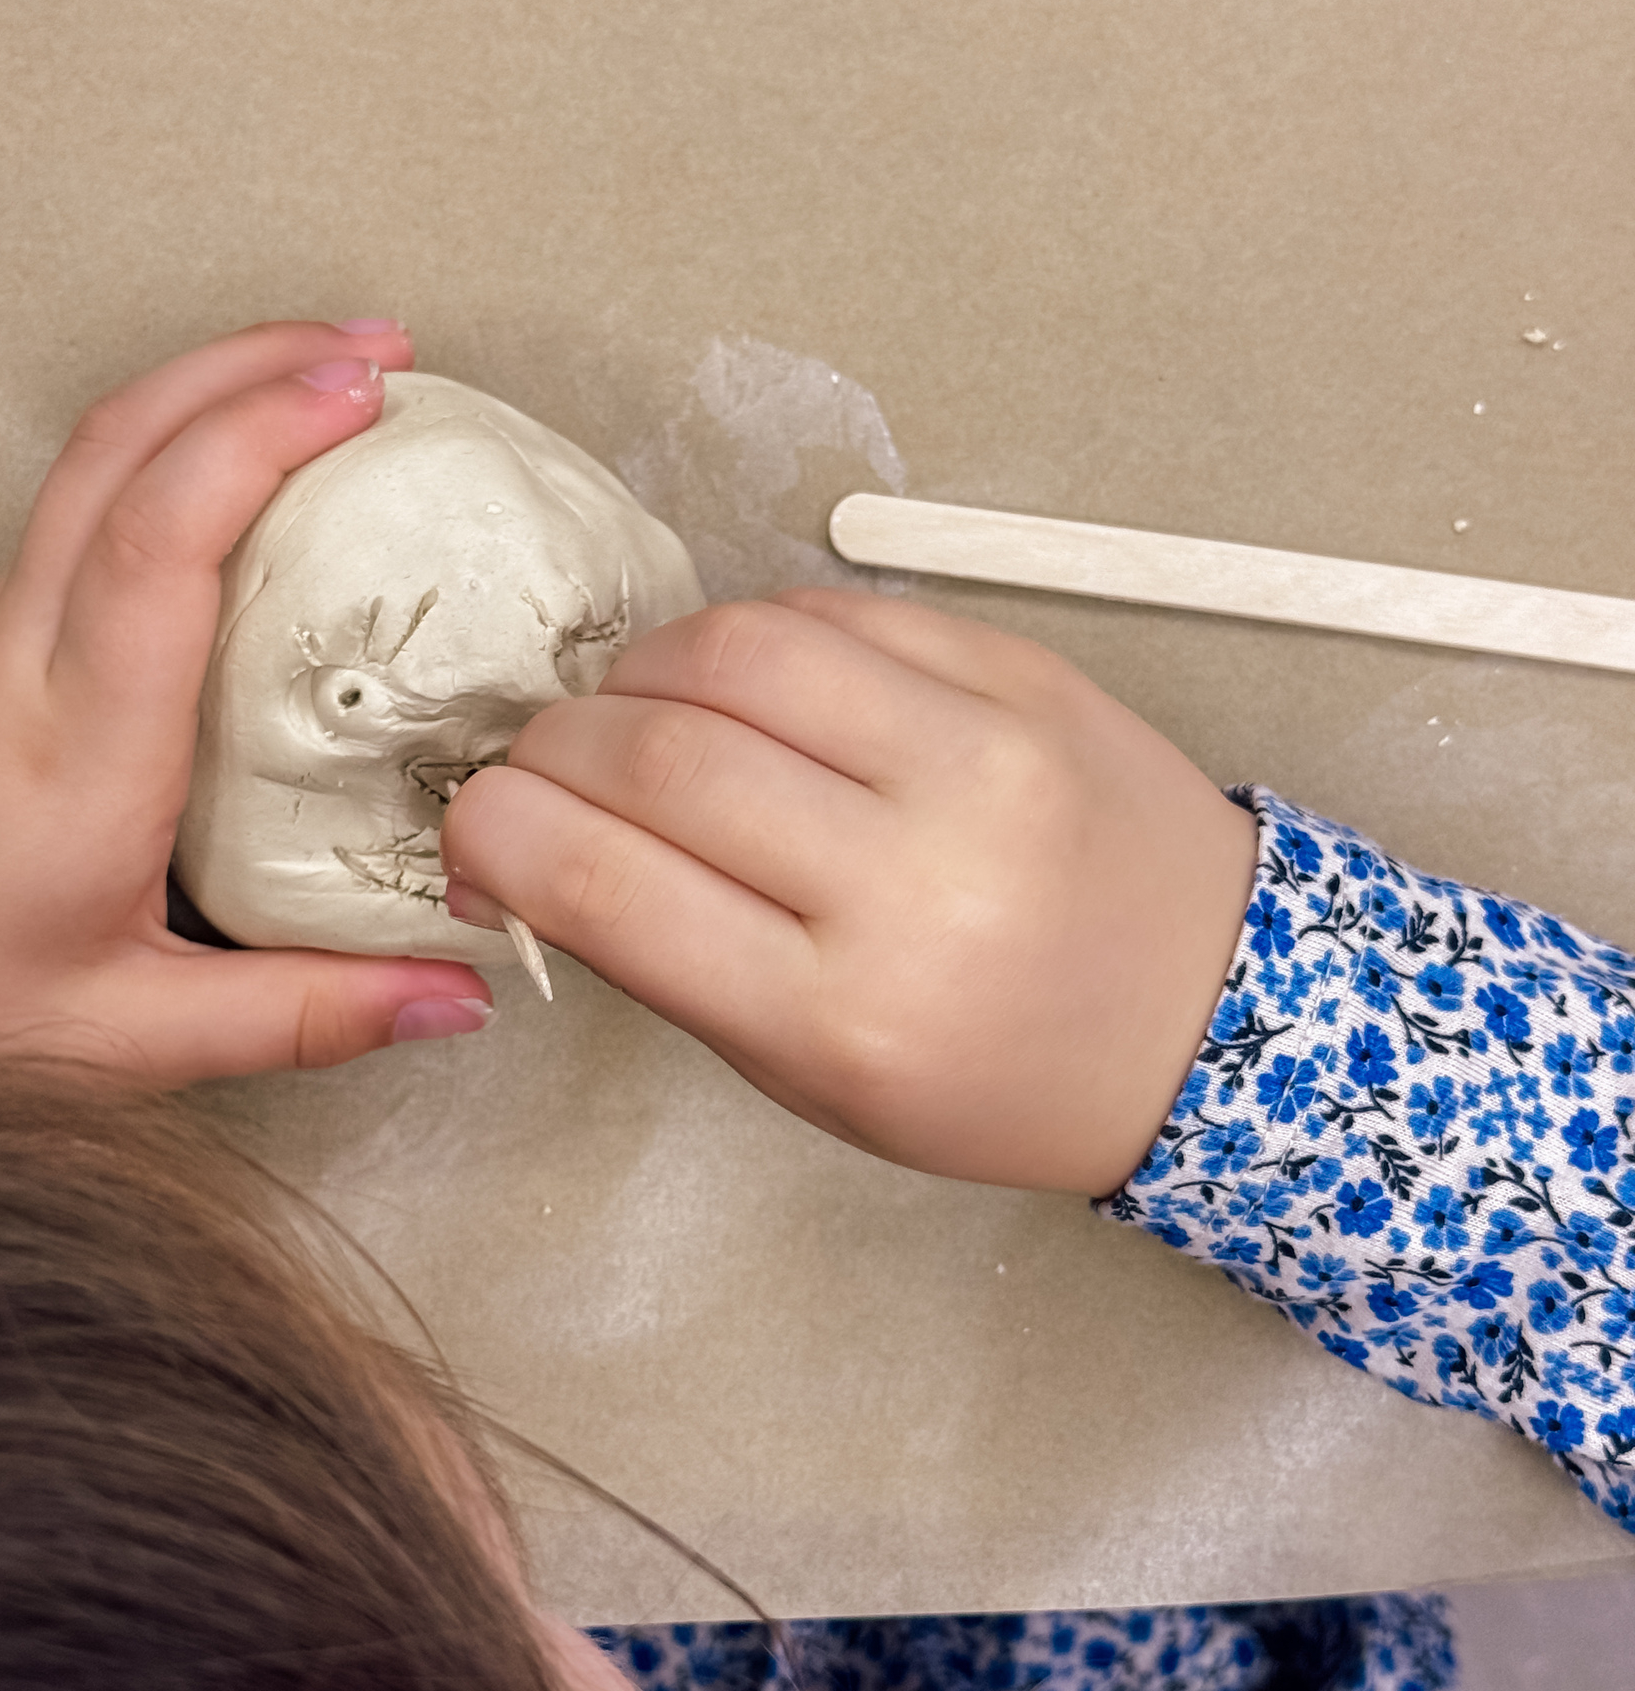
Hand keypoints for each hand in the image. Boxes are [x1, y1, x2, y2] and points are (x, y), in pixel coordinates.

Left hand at [0, 323, 494, 1084]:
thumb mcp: (129, 1035)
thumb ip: (304, 1011)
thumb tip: (456, 993)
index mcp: (78, 743)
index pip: (158, 537)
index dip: (259, 436)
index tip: (363, 394)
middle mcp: (23, 656)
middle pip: (118, 444)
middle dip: (253, 361)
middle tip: (383, 349)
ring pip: (91, 457)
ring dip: (212, 389)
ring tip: (332, 381)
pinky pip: (82, 503)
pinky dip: (175, 448)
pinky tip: (242, 478)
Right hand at [440, 591, 1256, 1193]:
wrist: (1213, 1010)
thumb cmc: (997, 1072)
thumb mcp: (816, 1077)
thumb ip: (673, 959)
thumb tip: (532, 846)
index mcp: (844, 1015)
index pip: (604, 881)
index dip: (498, 832)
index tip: (479, 826)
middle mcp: (912, 881)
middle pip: (656, 753)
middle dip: (557, 746)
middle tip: (550, 765)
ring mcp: (979, 762)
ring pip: (737, 650)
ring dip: (645, 669)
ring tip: (640, 709)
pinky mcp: (1022, 676)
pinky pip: (836, 613)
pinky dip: (753, 637)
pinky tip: (747, 684)